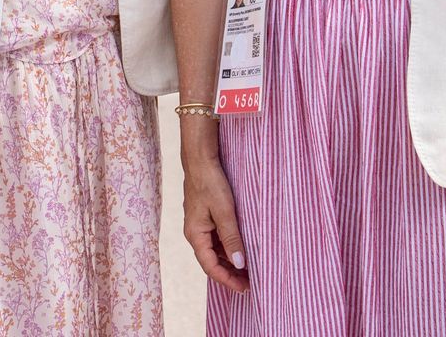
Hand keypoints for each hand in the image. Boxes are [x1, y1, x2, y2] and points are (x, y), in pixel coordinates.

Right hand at [181, 149, 248, 292]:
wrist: (200, 159)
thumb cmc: (210, 182)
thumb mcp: (224, 211)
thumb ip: (231, 238)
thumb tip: (240, 264)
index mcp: (195, 234)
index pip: (210, 267)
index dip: (227, 279)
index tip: (245, 287)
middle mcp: (194, 232)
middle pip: (211, 261)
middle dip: (230, 273)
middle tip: (250, 282)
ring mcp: (199, 224)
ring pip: (214, 251)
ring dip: (229, 261)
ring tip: (248, 269)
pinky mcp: (204, 217)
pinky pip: (215, 239)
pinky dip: (227, 248)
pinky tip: (240, 249)